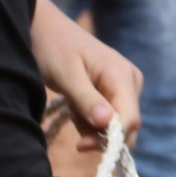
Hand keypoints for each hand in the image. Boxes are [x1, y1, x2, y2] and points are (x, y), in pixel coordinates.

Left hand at [31, 0, 141, 152]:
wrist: (45, 31)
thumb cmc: (53, 48)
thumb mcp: (66, 75)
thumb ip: (86, 98)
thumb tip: (106, 123)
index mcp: (122, 75)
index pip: (130, 118)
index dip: (110, 138)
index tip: (81, 145)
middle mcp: (130, 81)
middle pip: (126, 126)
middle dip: (99, 134)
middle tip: (73, 124)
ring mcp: (124, 87)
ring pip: (115, 125)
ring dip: (91, 126)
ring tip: (72, 105)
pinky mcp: (115, 93)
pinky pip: (108, 119)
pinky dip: (89, 120)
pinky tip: (76, 105)